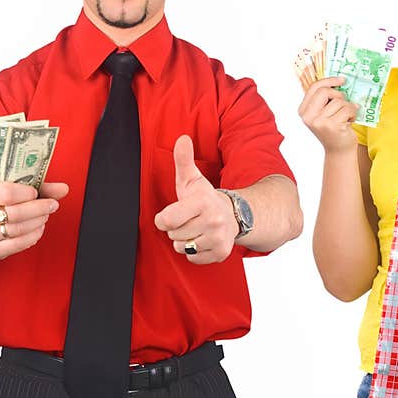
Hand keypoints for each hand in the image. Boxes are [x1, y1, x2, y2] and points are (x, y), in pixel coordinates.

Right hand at [0, 181, 68, 259]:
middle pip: (15, 213)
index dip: (26, 193)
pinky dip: (34, 235)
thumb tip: (63, 188)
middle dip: (39, 209)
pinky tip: (38, 228)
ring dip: (38, 222)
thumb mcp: (19, 191)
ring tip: (44, 216)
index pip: (6, 192)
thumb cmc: (3, 204)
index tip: (36, 193)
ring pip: (18, 229)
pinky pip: (18, 244)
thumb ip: (42, 188)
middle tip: (52, 205)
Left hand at [154, 135, 238, 263]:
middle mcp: (214, 221)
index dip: (164, 218)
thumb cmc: (204, 198)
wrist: (233, 214)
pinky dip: (195, 252)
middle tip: (189, 219)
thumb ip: (184, 159)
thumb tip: (182, 138)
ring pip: (182, 248)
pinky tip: (203, 239)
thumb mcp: (192, 179)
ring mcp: (219, 238)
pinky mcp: (221, 252)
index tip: (173, 213)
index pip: (166, 220)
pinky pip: (193, 258)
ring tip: (196, 229)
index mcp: (202, 202)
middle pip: (173, 235)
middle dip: (177, 229)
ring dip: (185, 241)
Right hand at [298, 76, 358, 153]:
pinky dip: (353, 113)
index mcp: (303, 111)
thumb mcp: (324, 113)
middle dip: (339, 94)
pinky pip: (347, 109)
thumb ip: (324, 99)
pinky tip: (350, 122)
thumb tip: (338, 79)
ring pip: (339, 101)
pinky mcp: (332, 126)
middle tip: (344, 104)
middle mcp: (308, 116)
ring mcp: (319, 122)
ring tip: (347, 117)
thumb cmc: (334, 129)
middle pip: (325, 91)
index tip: (341, 80)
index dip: (329, 81)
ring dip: (348, 107)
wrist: (339, 151)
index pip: (313, 87)